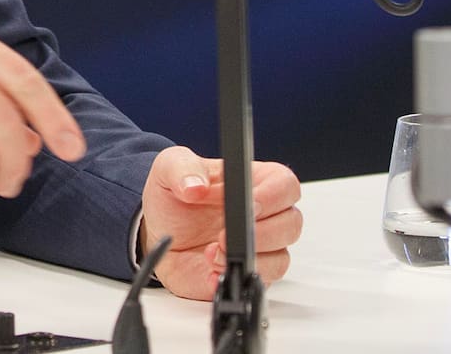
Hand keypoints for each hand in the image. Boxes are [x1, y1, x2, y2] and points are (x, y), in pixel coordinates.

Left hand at [139, 146, 301, 299]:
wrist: (158, 231)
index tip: (249, 205)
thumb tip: (195, 186)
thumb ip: (181, 169)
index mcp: (254, 181)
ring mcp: (260, 248)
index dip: (273, 196)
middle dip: (262, 233)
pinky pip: (258, 283)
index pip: (285, 185)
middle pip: (291, 224)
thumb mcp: (169, 167)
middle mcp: (264, 215)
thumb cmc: (174, 196)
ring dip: (248, 259)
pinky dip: (235, 278)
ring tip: (212, 253)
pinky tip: (211, 272)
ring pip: (280, 259)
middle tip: (225, 234)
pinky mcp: (247, 273)